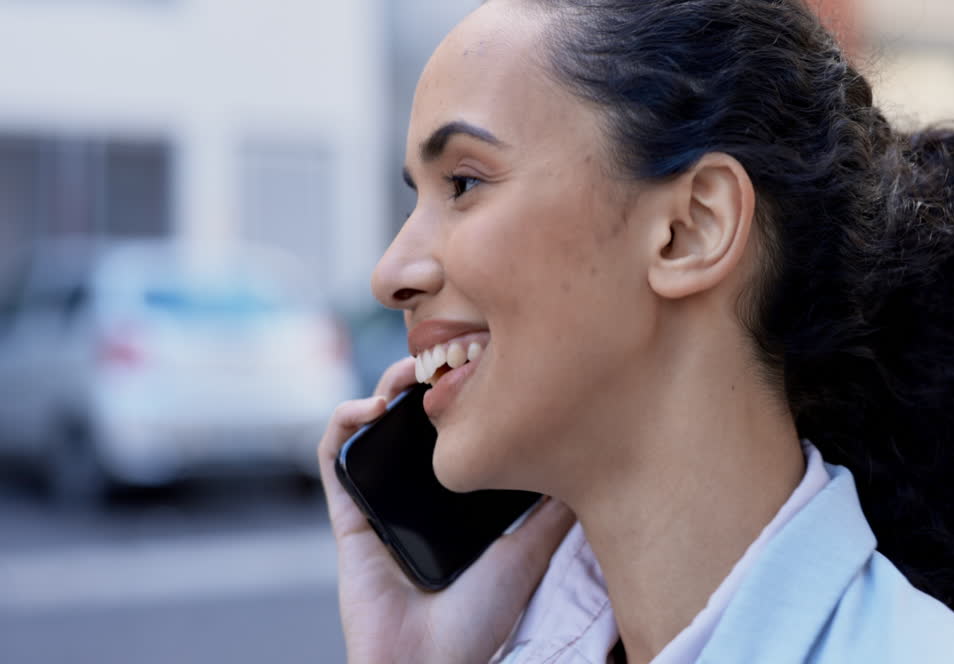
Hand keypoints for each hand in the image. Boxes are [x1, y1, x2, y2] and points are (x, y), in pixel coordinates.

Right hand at [317, 356, 575, 663]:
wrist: (429, 663)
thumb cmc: (479, 619)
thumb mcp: (527, 552)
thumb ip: (551, 511)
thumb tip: (586, 462)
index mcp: (457, 500)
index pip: (456, 434)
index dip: (464, 396)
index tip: (484, 364)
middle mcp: (418, 495)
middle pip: (415, 422)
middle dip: (426, 379)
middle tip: (446, 355)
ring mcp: (382, 501)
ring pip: (373, 428)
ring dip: (384, 387)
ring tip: (408, 371)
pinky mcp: (348, 515)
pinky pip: (333, 459)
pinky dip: (342, 424)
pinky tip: (369, 406)